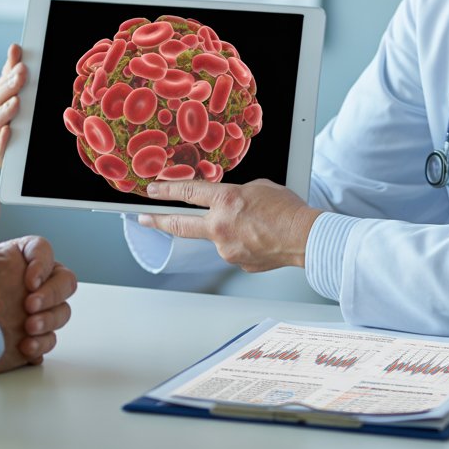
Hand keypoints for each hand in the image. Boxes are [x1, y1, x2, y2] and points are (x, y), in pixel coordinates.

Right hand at [0, 44, 26, 168]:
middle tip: (22, 74)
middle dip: (8, 86)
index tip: (20, 58)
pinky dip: (2, 142)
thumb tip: (15, 47)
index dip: (9, 70)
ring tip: (16, 102)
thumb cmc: (29, 119)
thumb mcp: (26, 94)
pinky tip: (9, 131)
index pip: (1, 82)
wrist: (37, 152)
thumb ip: (17, 71)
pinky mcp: (3, 157)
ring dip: (4, 111)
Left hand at [0, 188, 76, 371]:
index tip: (29, 281)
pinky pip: (50, 338)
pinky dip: (44, 342)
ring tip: (28, 328)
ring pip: (62, 310)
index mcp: (15, 261)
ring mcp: (31, 312)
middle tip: (30, 307)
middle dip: (53, 294)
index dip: (43, 264)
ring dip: (51, 319)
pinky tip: (26, 344)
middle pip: (64, 280)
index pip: (45, 251)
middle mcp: (28, 285)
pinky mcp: (29, 337)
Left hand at [137, 179, 320, 272]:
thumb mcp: (258, 187)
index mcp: (226, 201)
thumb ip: (234, 194)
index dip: (166, 191)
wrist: (306, 238)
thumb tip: (227, 202)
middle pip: (180, 224)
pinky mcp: (236, 262)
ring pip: (214, 237)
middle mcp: (220, 226)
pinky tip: (257, 237)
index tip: (152, 191)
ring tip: (250, 224)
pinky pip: (231, 248)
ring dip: (223, 230)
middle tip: (142, 218)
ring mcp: (226, 248)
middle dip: (157, 220)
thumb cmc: (288, 211)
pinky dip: (240, 242)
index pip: (188, 193)